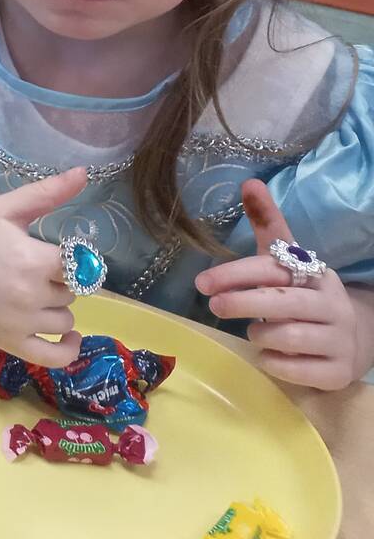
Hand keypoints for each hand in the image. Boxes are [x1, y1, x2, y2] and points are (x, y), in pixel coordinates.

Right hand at [0, 167, 88, 366]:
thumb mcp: (7, 207)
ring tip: (34, 292)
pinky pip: (52, 357)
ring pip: (65, 320)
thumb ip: (48, 192)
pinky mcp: (8, 341)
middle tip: (31, 268)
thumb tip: (85, 172)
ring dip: (57, 306)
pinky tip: (69, 337)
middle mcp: (29, 294)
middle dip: (59, 280)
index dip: (70, 258)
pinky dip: (67, 350)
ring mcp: (19, 322)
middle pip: (72, 292)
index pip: (78, 265)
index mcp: (32, 259)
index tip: (54, 252)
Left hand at [197, 179, 373, 390]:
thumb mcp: (285, 261)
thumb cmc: (303, 295)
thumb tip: (249, 182)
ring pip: (291, 338)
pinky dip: (277, 364)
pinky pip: (300, 371)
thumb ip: (268, 225)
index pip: (274, 269)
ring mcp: (340, 340)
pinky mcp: (340, 372)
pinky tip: (268, 357)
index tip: (201, 283)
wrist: (351, 339)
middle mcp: (332, 305)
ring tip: (252, 332)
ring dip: (261, 335)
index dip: (236, 274)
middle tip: (214, 306)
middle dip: (243, 303)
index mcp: (315, 274)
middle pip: (283, 302)